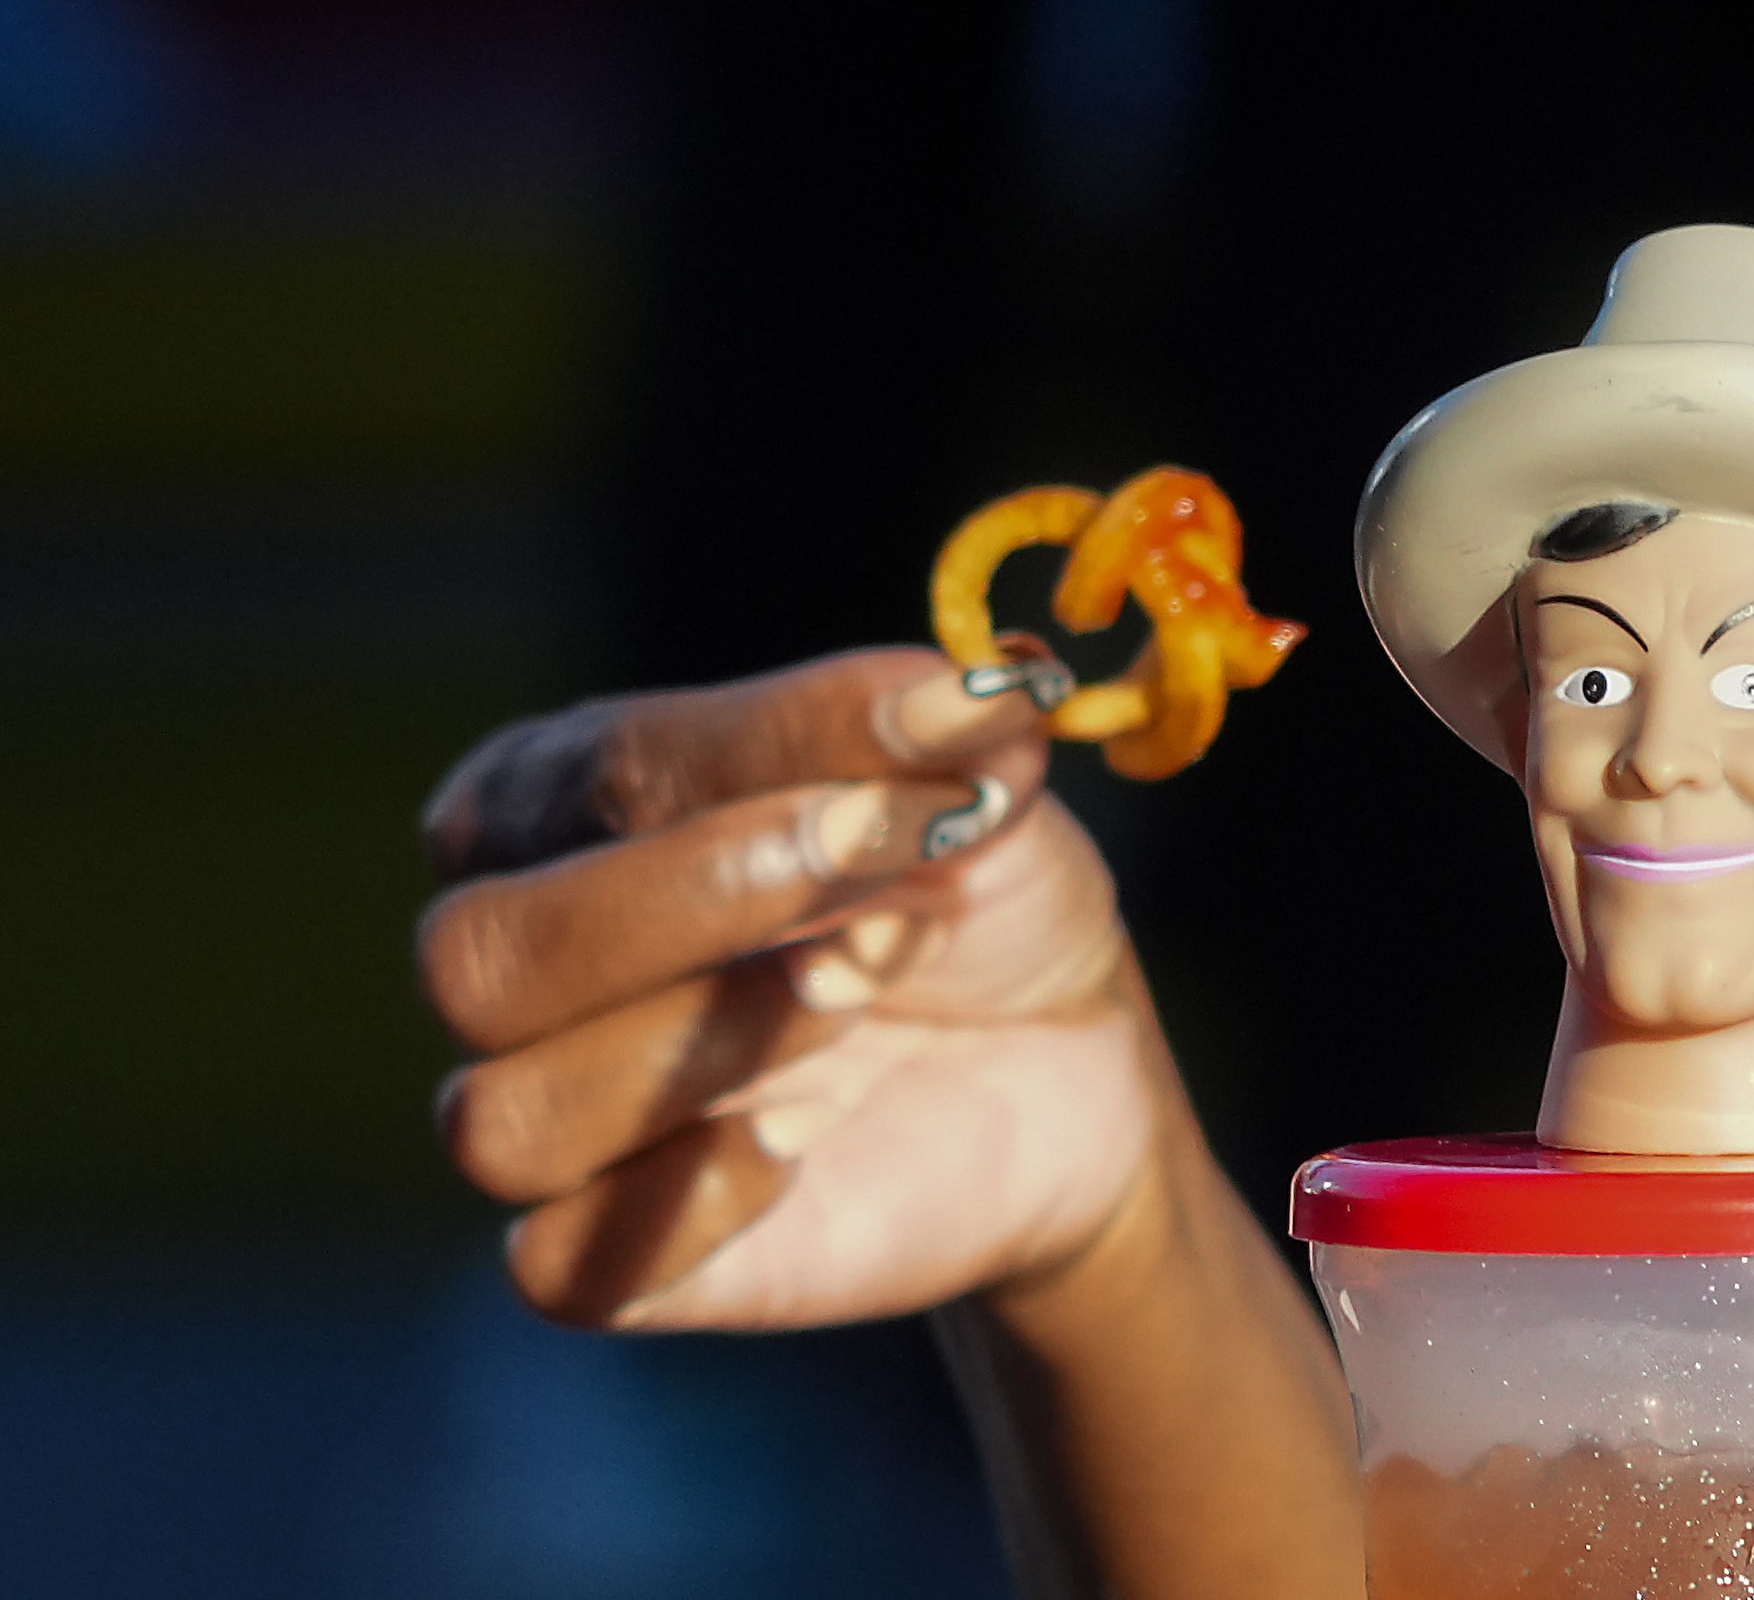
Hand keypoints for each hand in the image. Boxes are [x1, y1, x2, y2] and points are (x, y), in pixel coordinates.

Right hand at [417, 645, 1159, 1330]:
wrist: (1062, 1056)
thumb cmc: (974, 886)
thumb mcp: (980, 786)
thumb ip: (948, 736)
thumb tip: (969, 695)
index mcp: (558, 801)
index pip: (600, 770)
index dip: (771, 754)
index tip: (942, 742)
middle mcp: (519, 960)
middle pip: (482, 958)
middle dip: (702, 906)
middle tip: (889, 889)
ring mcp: (562, 1119)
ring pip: (504, 1122)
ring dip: (702, 1049)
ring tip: (860, 996)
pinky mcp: (621, 1259)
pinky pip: (560, 1266)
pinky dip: (677, 1202)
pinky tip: (803, 1138)